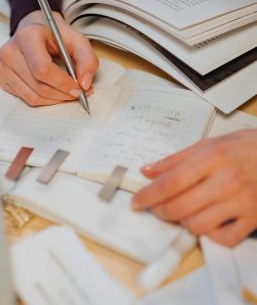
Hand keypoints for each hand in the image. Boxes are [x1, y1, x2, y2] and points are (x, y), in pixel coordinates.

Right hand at [0, 10, 98, 105]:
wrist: (34, 28)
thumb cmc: (53, 33)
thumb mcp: (76, 39)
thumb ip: (87, 59)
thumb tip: (84, 83)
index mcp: (27, 36)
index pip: (42, 69)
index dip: (62, 83)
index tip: (78, 88)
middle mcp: (10, 51)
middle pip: (38, 85)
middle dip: (62, 94)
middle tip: (77, 93)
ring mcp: (2, 65)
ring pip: (32, 96)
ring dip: (54, 99)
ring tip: (66, 92)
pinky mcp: (1, 76)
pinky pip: (24, 97)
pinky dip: (43, 99)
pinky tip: (52, 89)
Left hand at [132, 129, 256, 246]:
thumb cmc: (245, 147)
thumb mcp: (209, 144)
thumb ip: (176, 159)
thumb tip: (148, 171)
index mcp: (213, 157)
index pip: (171, 182)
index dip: (149, 195)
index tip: (137, 201)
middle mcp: (226, 181)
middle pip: (181, 206)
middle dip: (160, 211)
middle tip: (155, 207)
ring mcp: (241, 202)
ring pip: (198, 225)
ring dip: (181, 222)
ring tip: (178, 212)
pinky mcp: (253, 218)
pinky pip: (225, 239)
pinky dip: (209, 235)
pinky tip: (204, 224)